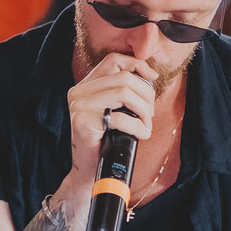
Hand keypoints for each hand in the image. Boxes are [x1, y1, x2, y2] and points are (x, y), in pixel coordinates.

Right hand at [65, 51, 156, 191]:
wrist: (88, 170)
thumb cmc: (105, 141)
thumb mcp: (114, 111)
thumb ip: (123, 92)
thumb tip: (149, 76)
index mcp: (85, 86)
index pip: (113, 60)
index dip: (136, 64)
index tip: (152, 78)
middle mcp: (79, 92)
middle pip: (124, 78)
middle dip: (146, 95)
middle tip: (149, 114)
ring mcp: (78, 106)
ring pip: (124, 93)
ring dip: (143, 111)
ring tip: (145, 125)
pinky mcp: (82, 122)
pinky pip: (120, 117)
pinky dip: (138, 126)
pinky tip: (141, 134)